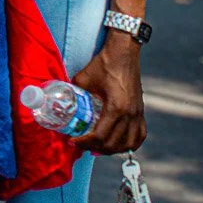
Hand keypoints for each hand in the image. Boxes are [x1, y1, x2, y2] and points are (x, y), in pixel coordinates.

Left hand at [73, 39, 145, 153]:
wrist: (124, 52)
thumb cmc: (104, 64)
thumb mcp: (83, 79)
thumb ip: (74, 93)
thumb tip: (62, 103)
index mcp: (116, 107)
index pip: (100, 136)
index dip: (85, 142)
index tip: (74, 140)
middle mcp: (129, 113)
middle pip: (113, 143)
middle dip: (95, 147)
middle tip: (82, 144)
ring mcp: (137, 113)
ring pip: (128, 143)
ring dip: (112, 149)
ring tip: (98, 147)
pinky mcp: (141, 110)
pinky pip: (139, 135)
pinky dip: (129, 143)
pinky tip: (119, 144)